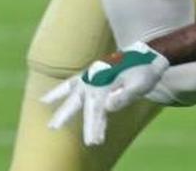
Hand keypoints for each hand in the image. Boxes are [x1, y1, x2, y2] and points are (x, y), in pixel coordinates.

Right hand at [41, 41, 169, 145]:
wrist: (149, 54)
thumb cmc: (146, 71)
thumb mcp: (141, 85)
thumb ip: (125, 96)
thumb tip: (108, 106)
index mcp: (105, 84)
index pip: (96, 111)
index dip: (94, 127)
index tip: (94, 142)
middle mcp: (95, 79)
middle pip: (77, 102)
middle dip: (65, 116)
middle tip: (53, 128)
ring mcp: (92, 76)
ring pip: (71, 91)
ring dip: (59, 101)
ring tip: (45, 110)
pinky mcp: (93, 74)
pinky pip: (72, 82)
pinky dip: (61, 89)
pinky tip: (48, 98)